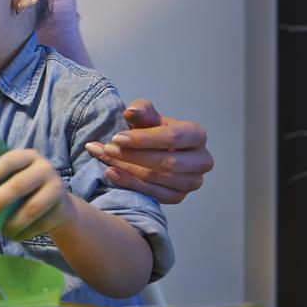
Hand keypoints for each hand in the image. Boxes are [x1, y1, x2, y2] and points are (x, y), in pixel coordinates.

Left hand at [0, 150, 75, 240]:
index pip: (9, 160)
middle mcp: (45, 168)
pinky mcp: (62, 209)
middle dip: (0, 201)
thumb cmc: (27, 187)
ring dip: (13, 223)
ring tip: (3, 232)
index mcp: (29, 156)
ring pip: (31, 209)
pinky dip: (24, 233)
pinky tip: (15, 236)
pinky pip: (39, 224)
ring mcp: (56, 188)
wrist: (59, 206)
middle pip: (19, 185)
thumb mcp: (15, 174)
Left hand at [85, 99, 212, 203]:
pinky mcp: (179, 196)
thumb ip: (141, 110)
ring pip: (159, 179)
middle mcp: (201, 160)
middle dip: (133, 156)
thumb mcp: (146, 116)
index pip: (173, 138)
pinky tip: (111, 173)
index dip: (144, 139)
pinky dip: (130, 184)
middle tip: (108, 149)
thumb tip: (131, 112)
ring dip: (127, 169)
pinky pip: (154, 194)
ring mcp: (192, 181)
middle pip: (168, 162)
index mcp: (196, 135)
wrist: (152, 150)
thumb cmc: (152, 130)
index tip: (116, 138)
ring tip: (105, 158)